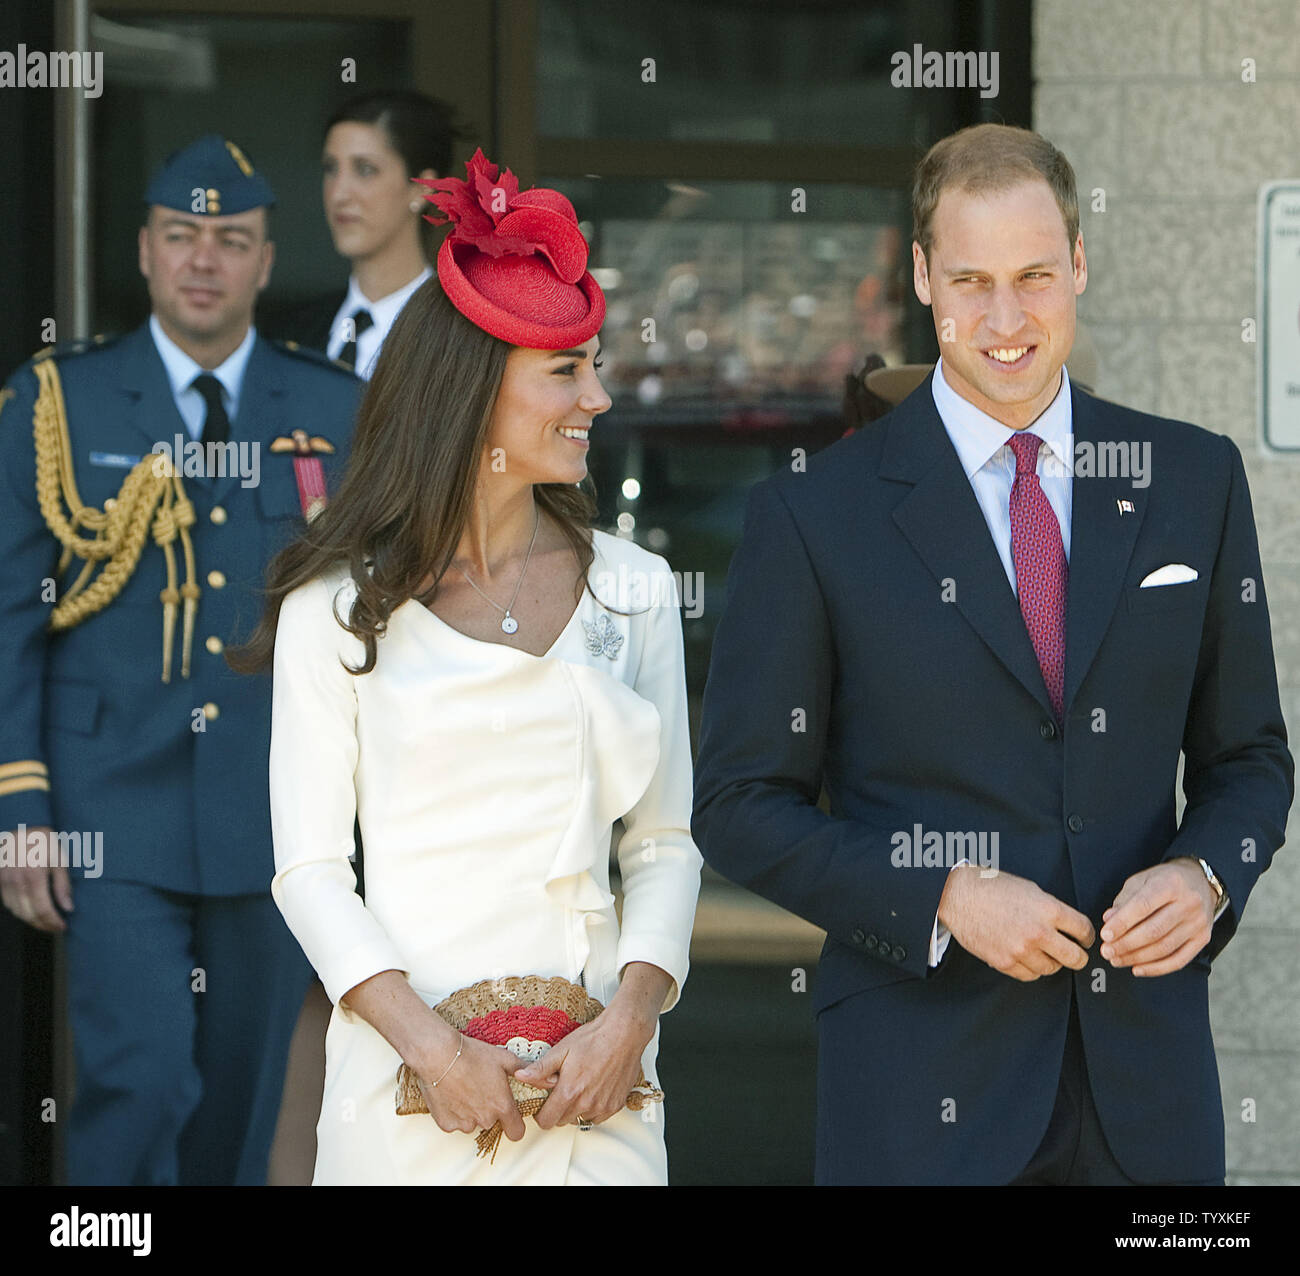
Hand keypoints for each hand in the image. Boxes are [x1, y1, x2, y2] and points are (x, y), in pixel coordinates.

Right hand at [0, 827, 71, 931]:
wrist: (20, 825)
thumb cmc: (43, 840)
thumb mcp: (59, 858)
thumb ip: (63, 885)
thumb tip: (68, 908)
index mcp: (34, 878)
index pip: (43, 910)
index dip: (53, 922)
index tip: (63, 926)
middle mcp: (17, 883)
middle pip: (29, 915)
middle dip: (44, 925)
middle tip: (56, 928)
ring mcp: (6, 883)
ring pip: (17, 912)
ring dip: (31, 920)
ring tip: (46, 921)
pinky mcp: (0, 881)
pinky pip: (8, 903)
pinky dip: (20, 911)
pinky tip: (31, 910)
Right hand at [412, 1033, 526, 1141]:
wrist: (438, 1055)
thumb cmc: (471, 1054)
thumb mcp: (504, 1058)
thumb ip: (528, 1072)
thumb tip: (552, 1080)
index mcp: (501, 1106)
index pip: (516, 1132)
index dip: (515, 1125)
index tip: (510, 1115)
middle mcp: (484, 1119)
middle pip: (492, 1123)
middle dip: (489, 1110)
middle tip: (481, 1088)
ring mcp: (464, 1123)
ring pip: (472, 1123)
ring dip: (471, 1111)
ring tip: (464, 1088)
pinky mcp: (446, 1124)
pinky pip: (454, 1123)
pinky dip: (454, 1112)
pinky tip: (451, 1093)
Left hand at [514, 1005, 653, 1130]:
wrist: (624, 1034)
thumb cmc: (594, 1038)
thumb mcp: (562, 1049)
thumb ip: (540, 1068)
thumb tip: (520, 1076)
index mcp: (569, 1091)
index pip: (546, 1121)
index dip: (541, 1113)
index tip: (543, 1103)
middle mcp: (586, 1103)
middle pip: (562, 1121)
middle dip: (558, 1108)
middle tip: (562, 1088)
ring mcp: (602, 1106)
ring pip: (580, 1118)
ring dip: (576, 1108)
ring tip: (580, 1085)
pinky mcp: (615, 1105)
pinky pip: (597, 1117)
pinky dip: (593, 1108)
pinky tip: (593, 1089)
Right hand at [937, 865, 1095, 980]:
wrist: (958, 896)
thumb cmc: (993, 887)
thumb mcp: (1030, 890)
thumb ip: (1052, 910)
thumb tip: (1068, 928)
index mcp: (1048, 910)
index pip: (1084, 931)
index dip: (1087, 936)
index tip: (1083, 938)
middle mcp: (1038, 932)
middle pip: (1075, 958)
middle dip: (1077, 956)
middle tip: (1073, 953)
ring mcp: (1021, 950)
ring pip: (1052, 969)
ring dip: (1051, 961)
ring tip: (1042, 951)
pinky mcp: (1005, 962)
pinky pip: (1030, 975)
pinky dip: (1031, 968)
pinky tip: (1025, 956)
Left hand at [1100, 859, 1215, 976]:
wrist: (1199, 881)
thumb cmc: (1165, 880)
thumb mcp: (1142, 880)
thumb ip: (1124, 900)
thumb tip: (1108, 920)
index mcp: (1170, 884)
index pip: (1143, 906)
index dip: (1122, 923)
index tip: (1105, 934)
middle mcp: (1189, 903)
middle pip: (1154, 931)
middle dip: (1126, 944)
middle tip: (1106, 951)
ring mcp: (1198, 923)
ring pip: (1164, 948)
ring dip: (1137, 958)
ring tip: (1117, 959)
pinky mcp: (1203, 939)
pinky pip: (1179, 960)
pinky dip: (1156, 968)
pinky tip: (1138, 968)